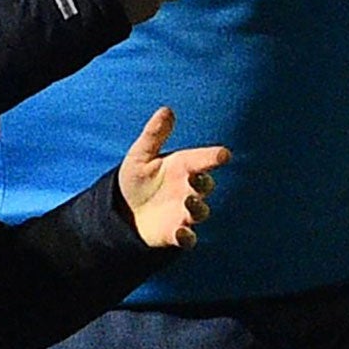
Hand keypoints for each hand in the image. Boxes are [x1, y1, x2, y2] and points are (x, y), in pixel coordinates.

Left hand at [119, 106, 230, 248]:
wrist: (124, 212)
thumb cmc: (138, 179)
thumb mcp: (141, 155)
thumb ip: (154, 134)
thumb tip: (166, 110)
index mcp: (183, 166)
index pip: (203, 160)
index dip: (214, 157)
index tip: (223, 155)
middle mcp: (188, 189)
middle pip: (205, 185)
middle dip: (203, 181)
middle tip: (196, 178)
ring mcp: (184, 212)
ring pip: (200, 211)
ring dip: (197, 207)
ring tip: (188, 201)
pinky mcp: (176, 233)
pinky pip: (188, 238)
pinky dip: (187, 236)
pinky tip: (180, 232)